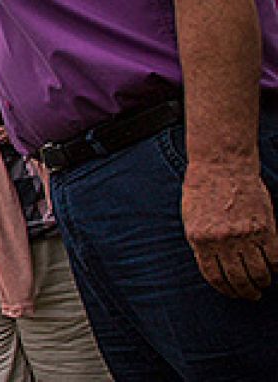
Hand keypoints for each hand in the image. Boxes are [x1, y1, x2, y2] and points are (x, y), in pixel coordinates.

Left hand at [182, 165, 277, 299]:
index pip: (214, 276)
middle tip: (251, 295)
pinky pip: (275, 258)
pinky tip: (274, 270)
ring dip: (262, 283)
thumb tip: (214, 266)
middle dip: (245, 292)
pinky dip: (276, 268)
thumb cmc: (203, 189)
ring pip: (258, 272)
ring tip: (263, 285)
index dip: (225, 290)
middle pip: (237, 279)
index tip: (232, 294)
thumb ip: (201, 243)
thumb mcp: (191, 218)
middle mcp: (222, 241)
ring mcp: (245, 235)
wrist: (221, 165)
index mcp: (200, 240)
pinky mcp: (265, 228)